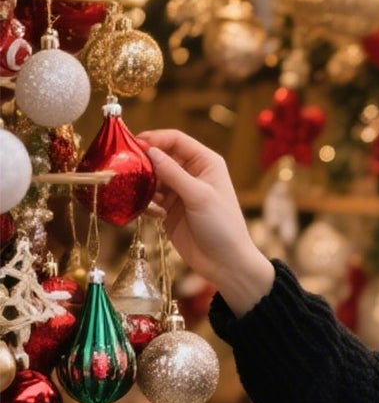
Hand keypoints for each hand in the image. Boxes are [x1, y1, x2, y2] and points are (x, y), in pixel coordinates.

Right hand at [137, 129, 273, 313]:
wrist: (226, 264)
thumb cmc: (222, 227)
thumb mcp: (199, 196)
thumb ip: (173, 173)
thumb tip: (149, 150)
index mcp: (205, 163)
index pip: (175, 139)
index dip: (155, 139)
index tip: (134, 144)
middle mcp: (191, 173)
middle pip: (159, 156)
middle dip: (144, 162)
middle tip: (127, 168)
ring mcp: (179, 191)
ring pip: (152, 177)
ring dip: (143, 184)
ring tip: (140, 194)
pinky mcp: (169, 209)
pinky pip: (150, 198)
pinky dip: (147, 203)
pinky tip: (154, 214)